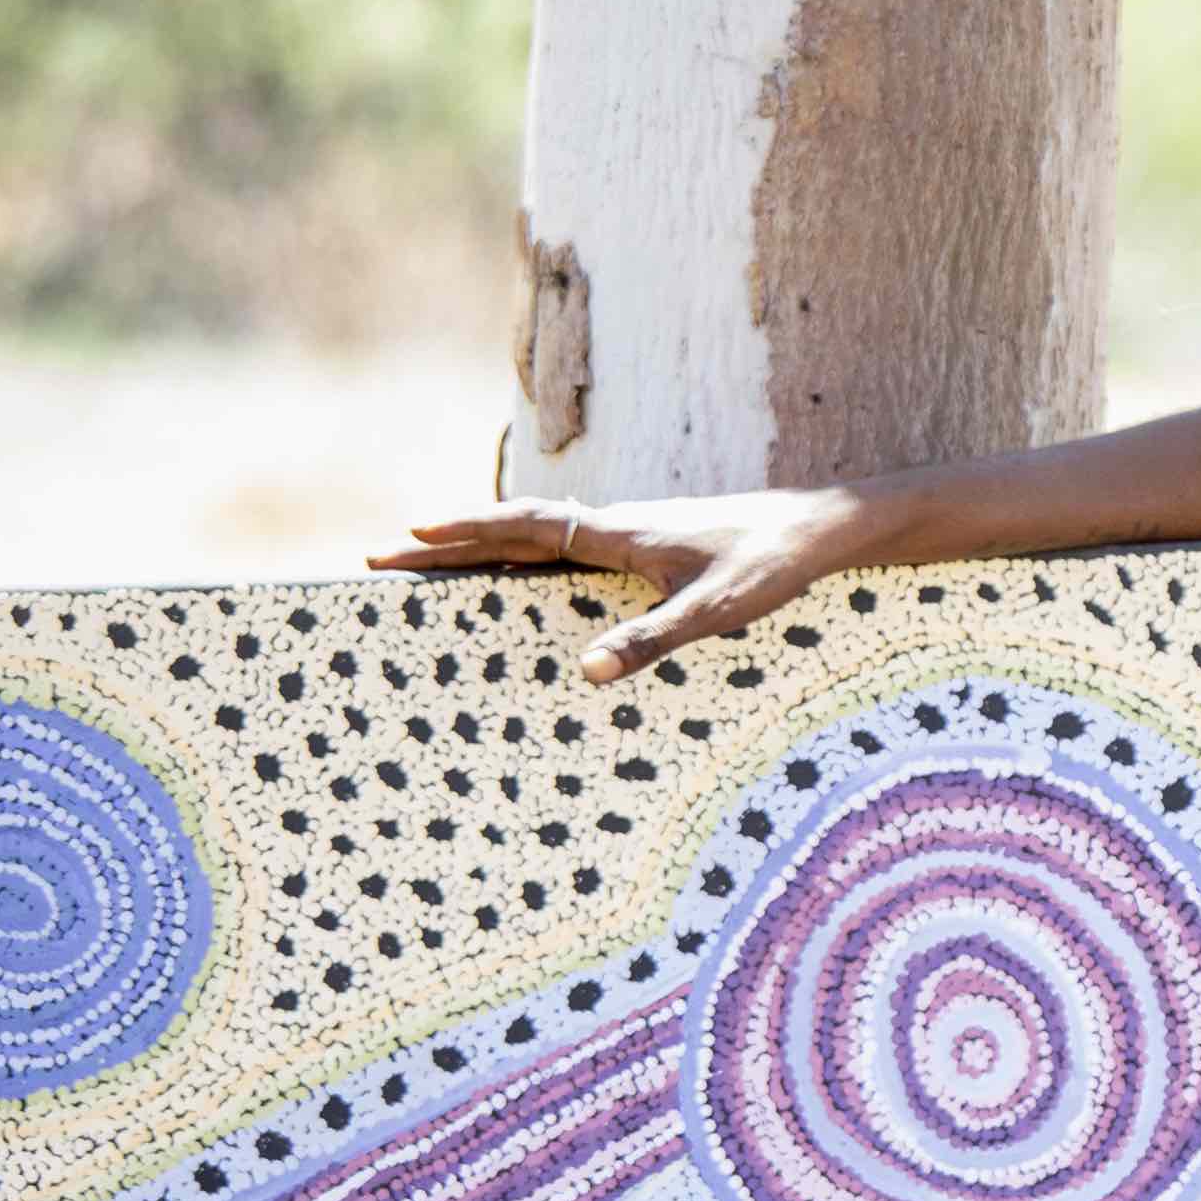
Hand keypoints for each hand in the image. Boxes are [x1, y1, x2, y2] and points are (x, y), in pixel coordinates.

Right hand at [376, 488, 889, 685]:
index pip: (525, 525)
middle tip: (381, 555)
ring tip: (423, 564)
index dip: (467, 531)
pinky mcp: (646, 549)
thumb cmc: (770, 565)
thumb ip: (651, 640)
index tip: (410, 536)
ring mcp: (628, 536)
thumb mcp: (713, 612)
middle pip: (513, 530)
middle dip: (447, 544)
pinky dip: (521, 559)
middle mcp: (615, 527)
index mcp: (620, 532)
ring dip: (480, 548)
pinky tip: (510, 578)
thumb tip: (586, 674)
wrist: (819, 530)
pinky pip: (564, 552)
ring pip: (535, 538)